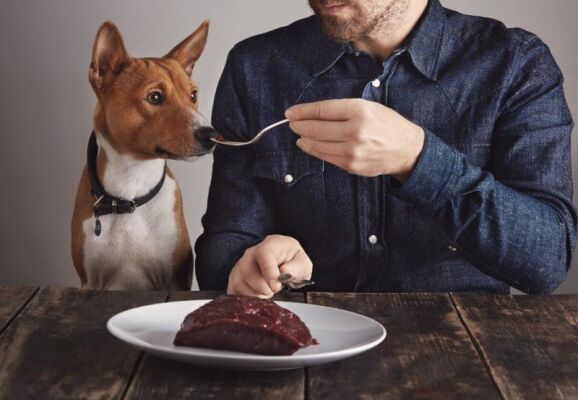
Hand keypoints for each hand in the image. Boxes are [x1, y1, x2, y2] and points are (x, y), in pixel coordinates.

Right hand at [227, 235, 312, 297]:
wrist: (283, 264)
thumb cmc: (293, 262)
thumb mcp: (303, 264)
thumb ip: (297, 268)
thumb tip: (284, 273)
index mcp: (271, 245)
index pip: (263, 254)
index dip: (268, 272)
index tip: (276, 287)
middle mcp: (251, 253)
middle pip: (248, 272)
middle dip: (264, 288)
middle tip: (275, 289)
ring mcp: (240, 265)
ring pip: (239, 284)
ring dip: (256, 294)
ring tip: (267, 290)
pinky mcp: (234, 279)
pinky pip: (234, 292)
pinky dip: (247, 298)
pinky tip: (258, 295)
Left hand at [286, 99, 424, 181]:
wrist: (407, 149)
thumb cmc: (387, 124)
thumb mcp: (368, 106)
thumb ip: (342, 109)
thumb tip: (312, 113)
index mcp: (359, 110)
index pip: (322, 110)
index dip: (302, 111)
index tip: (290, 112)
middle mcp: (354, 131)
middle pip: (315, 128)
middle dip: (299, 125)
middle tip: (292, 123)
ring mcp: (352, 151)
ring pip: (317, 145)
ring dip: (304, 139)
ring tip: (299, 134)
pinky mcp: (351, 165)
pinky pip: (325, 157)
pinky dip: (313, 150)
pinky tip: (308, 145)